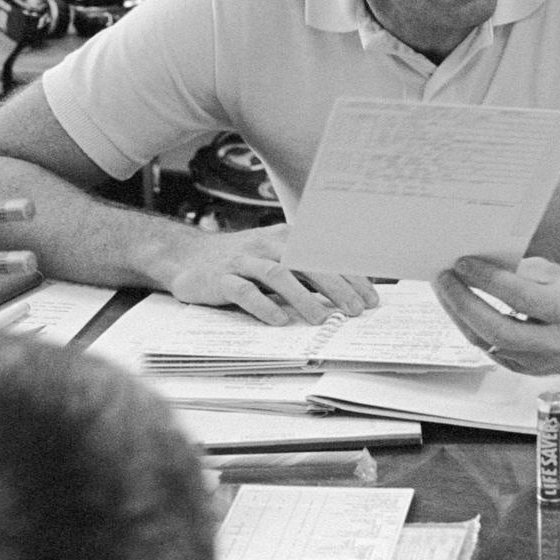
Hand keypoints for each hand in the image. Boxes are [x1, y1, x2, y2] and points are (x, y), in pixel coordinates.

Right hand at [157, 224, 377, 325]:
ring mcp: (243, 260)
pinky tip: (280, 321)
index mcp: (288, 237)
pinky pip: (244, 291)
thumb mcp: (276, 257)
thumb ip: (305, 270)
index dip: (352, 276)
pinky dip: (264, 306)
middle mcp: (268, 244)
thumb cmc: (241, 261)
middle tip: (356, 310)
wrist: (187, 256)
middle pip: (308, 263)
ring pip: (279, 275)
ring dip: (304, 298)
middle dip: (337, 287)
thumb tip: (347, 291)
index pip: (327, 256)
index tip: (372, 298)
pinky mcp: (220, 278)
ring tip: (323, 319)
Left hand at [434, 256, 559, 374]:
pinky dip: (471, 328)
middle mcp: (553, 342)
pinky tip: (460, 310)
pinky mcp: (524, 371)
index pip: (520, 297)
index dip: (488, 280)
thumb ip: (523, 272)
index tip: (464, 264)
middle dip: (464, 302)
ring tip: (445, 291)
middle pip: (497, 328)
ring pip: (487, 342)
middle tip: (445, 278)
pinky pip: (489, 350)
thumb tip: (482, 266)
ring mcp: (537, 362)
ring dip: (459, 315)